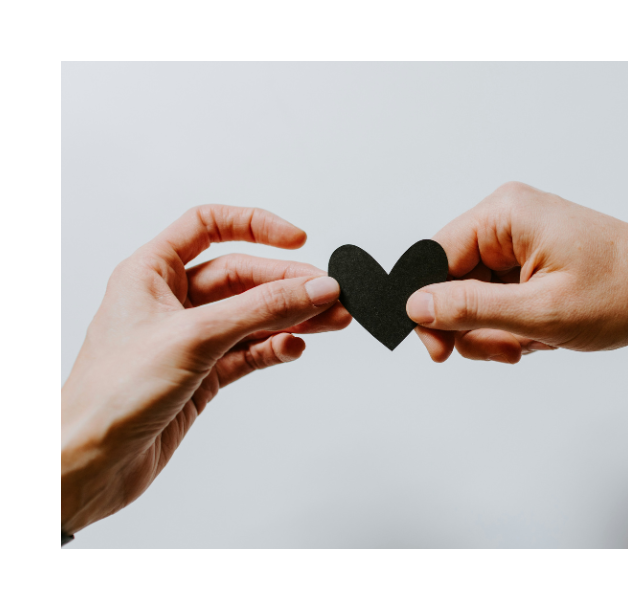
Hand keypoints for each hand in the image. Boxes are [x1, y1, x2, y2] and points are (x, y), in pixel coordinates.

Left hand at [61, 205, 350, 534]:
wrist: (90, 464)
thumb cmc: (111, 394)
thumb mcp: (195, 337)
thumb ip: (261, 309)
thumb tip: (314, 287)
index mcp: (151, 272)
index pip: (209, 225)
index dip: (255, 225)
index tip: (297, 239)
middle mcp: (170, 301)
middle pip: (242, 276)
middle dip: (289, 284)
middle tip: (330, 295)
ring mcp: (189, 339)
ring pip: (252, 316)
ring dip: (292, 318)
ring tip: (332, 320)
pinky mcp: (202, 375)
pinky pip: (249, 351)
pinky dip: (274, 349)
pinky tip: (293, 348)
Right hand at [406, 182, 627, 362]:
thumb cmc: (618, 291)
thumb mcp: (539, 310)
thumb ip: (471, 308)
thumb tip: (415, 307)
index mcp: (504, 214)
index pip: (434, 258)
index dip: (429, 307)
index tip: (439, 350)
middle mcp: (506, 219)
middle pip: (453, 281)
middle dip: (474, 325)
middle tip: (507, 349)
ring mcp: (518, 239)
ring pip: (474, 296)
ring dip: (496, 330)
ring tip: (532, 341)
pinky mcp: (529, 258)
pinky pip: (498, 297)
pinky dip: (512, 324)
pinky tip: (540, 333)